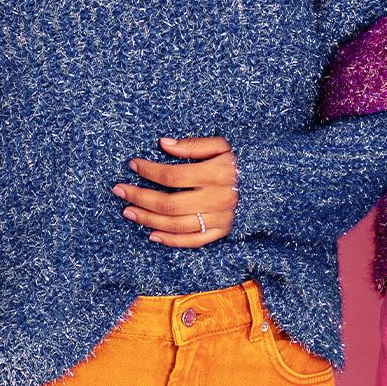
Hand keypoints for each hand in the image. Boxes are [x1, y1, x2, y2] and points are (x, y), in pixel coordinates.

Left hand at [114, 136, 236, 245]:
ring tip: (127, 211)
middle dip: (139, 197)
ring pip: (175, 225)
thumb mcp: (222, 145)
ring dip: (147, 219)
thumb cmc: (239, 162)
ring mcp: (219, 219)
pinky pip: (191, 241)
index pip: (172, 176)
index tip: (133, 165)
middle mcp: (217, 199)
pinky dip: (170, 240)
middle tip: (119, 190)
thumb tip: (163, 144)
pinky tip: (151, 234)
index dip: (149, 171)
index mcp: (217, 174)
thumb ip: (193, 145)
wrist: (267, 184)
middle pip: (168, 203)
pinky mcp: (220, 232)